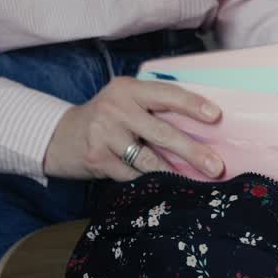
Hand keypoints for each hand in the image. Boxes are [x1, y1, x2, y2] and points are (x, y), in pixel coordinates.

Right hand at [42, 77, 223, 180]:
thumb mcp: (125, 103)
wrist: (61, 137)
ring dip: (175, 173)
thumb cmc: (107, 120)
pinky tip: (166, 188)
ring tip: (195, 183)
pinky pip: (133, 174)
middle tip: (215, 166)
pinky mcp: (98, 159)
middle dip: (192, 151)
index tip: (216, 116)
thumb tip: (201, 129)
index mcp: (128, 89)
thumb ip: (153, 109)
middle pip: (162, 132)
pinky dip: (151, 182)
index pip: (166, 94)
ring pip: (148, 159)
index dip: (192, 105)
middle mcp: (116, 108)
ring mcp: (105, 134)